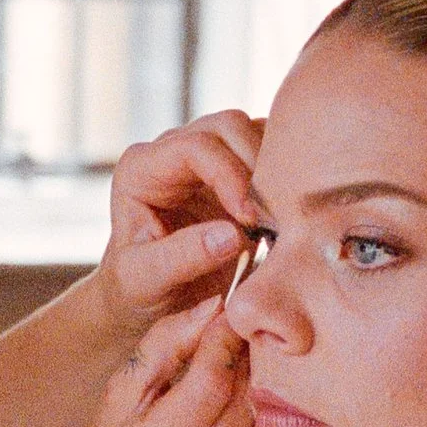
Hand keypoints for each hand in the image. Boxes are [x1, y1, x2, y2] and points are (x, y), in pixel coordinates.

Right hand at [63, 295, 265, 426]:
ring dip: (257, 390)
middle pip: (242, 401)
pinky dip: (260, 426)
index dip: (224, 342)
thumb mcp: (117, 398)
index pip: (208, 384)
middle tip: (243, 338)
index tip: (229, 317)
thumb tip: (214, 307)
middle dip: (245, 361)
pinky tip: (242, 418)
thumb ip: (162, 347)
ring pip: (261, 424)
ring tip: (242, 374)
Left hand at [99, 114, 266, 334]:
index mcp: (141, 168)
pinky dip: (286, 176)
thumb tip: (231, 236)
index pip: (193, 147)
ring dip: (275, 170)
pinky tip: (287, 214)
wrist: (153, 299)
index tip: (250, 219)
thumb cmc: (139, 290)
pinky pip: (270, 152)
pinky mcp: (237, 169)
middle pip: (228, 127)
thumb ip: (181, 258)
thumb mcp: (146, 282)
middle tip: (272, 219)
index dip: (228, 175)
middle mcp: (173, 151)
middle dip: (257, 167)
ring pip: (254, 131)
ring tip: (280, 218)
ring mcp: (208, 156)